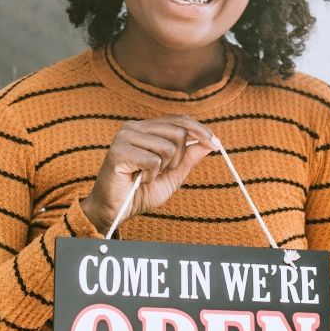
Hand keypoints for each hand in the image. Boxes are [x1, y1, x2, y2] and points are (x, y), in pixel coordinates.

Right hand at [81, 116, 218, 231]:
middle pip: (178, 132)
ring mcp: (125, 136)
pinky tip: (137, 180)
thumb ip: (187, 159)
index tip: (215, 145)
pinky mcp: (119, 151)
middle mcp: (134, 127)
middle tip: (162, 173)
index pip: (179, 120)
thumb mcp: (171, 176)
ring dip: (162, 169)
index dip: (200, 131)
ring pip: (167, 147)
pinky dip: (150, 176)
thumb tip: (208, 143)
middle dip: (178, 158)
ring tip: (145, 176)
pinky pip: (153, 161)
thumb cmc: (139, 193)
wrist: (114, 211)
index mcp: (146, 128)